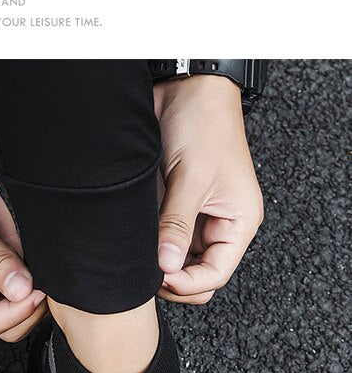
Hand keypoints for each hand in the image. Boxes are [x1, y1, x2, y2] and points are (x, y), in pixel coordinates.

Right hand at [0, 143, 46, 340]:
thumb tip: (24, 292)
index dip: (15, 313)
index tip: (36, 293)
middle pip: (3, 318)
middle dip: (26, 307)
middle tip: (44, 284)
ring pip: (15, 295)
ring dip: (32, 287)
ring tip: (43, 268)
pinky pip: (19, 269)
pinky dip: (33, 267)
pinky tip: (39, 255)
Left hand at [153, 75, 264, 304]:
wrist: (185, 88)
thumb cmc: (204, 124)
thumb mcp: (192, 178)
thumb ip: (177, 225)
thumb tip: (166, 266)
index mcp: (238, 222)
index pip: (215, 275)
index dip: (187, 283)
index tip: (158, 276)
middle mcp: (219, 225)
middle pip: (195, 275)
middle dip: (171, 281)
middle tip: (143, 273)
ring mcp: (195, 219)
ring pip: (176, 262)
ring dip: (156, 265)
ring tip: (136, 258)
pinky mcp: (173, 209)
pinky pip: (162, 241)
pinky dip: (148, 248)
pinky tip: (134, 244)